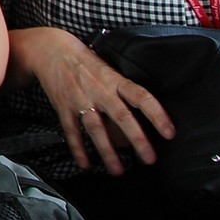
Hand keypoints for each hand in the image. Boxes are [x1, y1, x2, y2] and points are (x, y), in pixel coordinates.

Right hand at [27, 31, 172, 174]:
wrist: (50, 49)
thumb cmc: (84, 61)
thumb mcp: (108, 68)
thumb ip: (122, 89)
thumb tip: (144, 113)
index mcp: (114, 80)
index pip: (141, 97)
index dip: (157, 114)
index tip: (169, 132)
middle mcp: (99, 90)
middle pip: (122, 116)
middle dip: (137, 139)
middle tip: (149, 159)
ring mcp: (80, 99)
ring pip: (96, 129)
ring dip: (107, 151)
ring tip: (118, 170)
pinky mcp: (63, 107)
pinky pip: (72, 131)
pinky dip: (78, 149)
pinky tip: (86, 164)